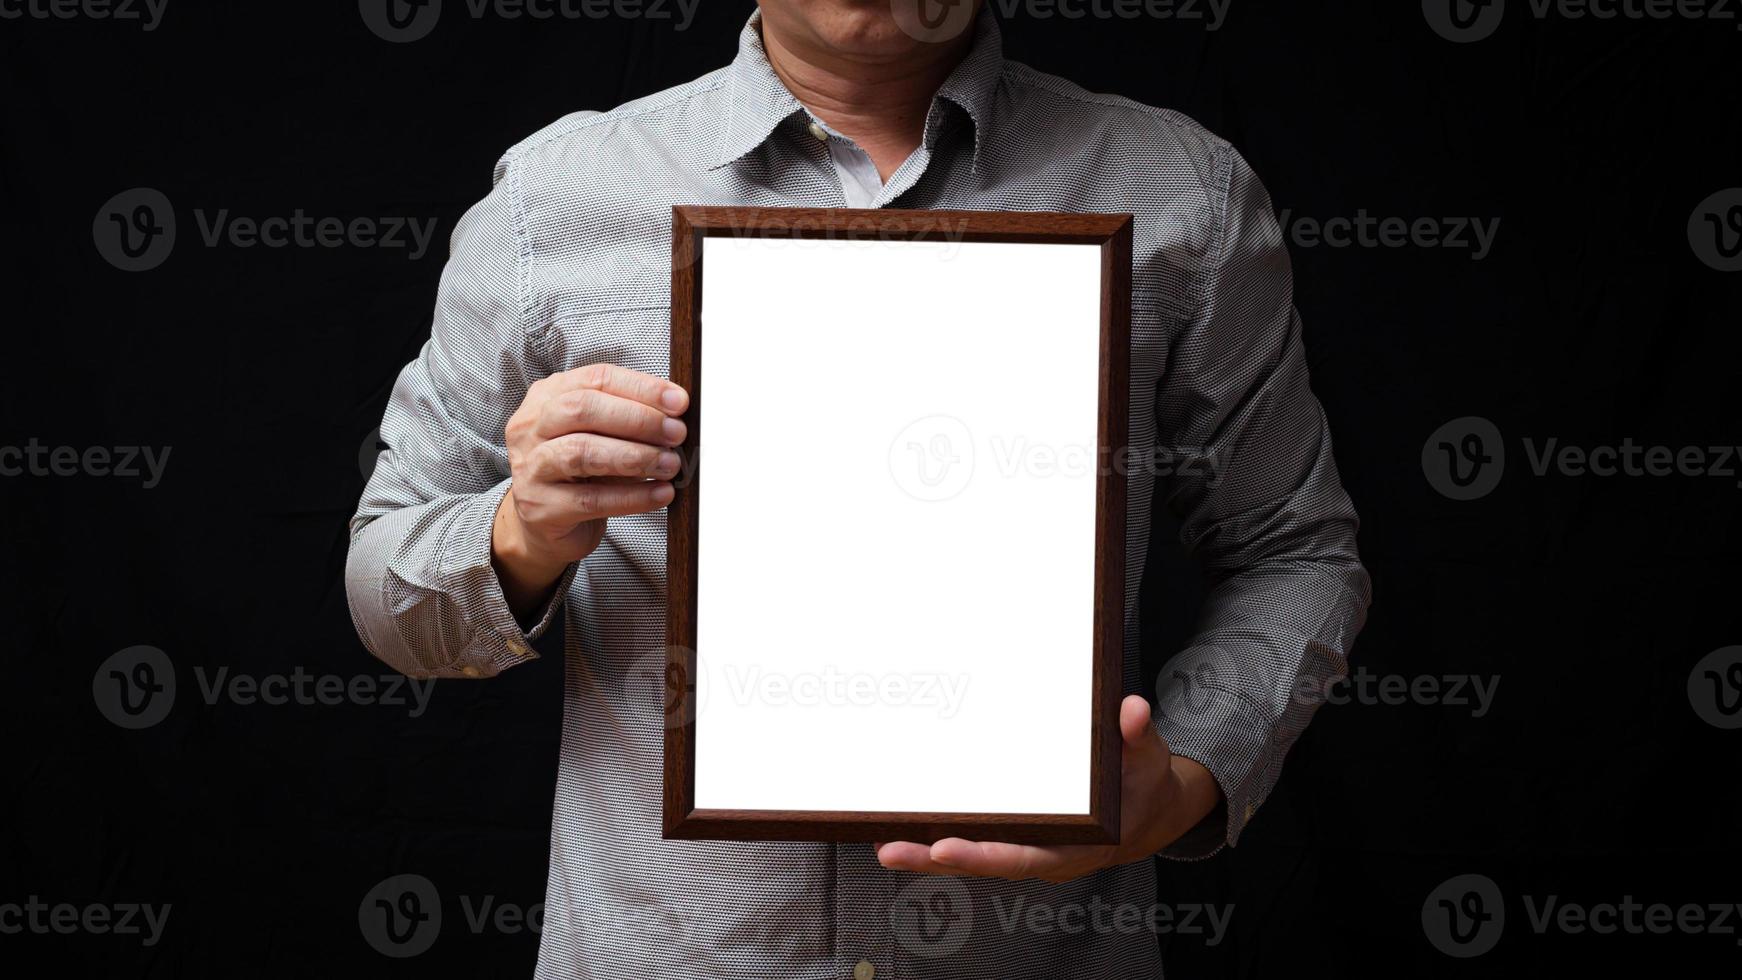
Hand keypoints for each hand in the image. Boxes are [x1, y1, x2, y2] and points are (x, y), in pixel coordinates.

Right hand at [492, 363, 687, 615]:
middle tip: (676, 434)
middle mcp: (530, 428)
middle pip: (582, 409)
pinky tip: (660, 494)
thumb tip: (676, 418)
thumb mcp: (598, 437)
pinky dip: (632, 497)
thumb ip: (628, 422)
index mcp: (546, 398)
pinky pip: (591, 500)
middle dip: (638, 419)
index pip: (595, 379)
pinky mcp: (540, 508)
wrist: (544, 528)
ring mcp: (529, 468)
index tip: (679, 401)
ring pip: (583, 453)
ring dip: (636, 457)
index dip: (641, 387)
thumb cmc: (579, 475)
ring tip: (671, 465)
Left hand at [875, 696, 1222, 882]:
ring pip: (970, 854)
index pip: (1021, 856)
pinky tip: (904, 823)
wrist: (1146, 810)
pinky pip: (974, 837)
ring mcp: (1025, 846)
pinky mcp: (1013, 833)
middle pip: (982, 861)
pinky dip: (939, 835)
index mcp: (1073, 847)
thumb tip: (1131, 710)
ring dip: (926, 850)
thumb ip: (1137, 739)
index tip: (945, 848)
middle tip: (890, 849)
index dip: (982, 855)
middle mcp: (1042, 854)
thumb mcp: (1147, 763)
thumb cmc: (1142, 787)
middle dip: (934, 858)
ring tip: (883, 841)